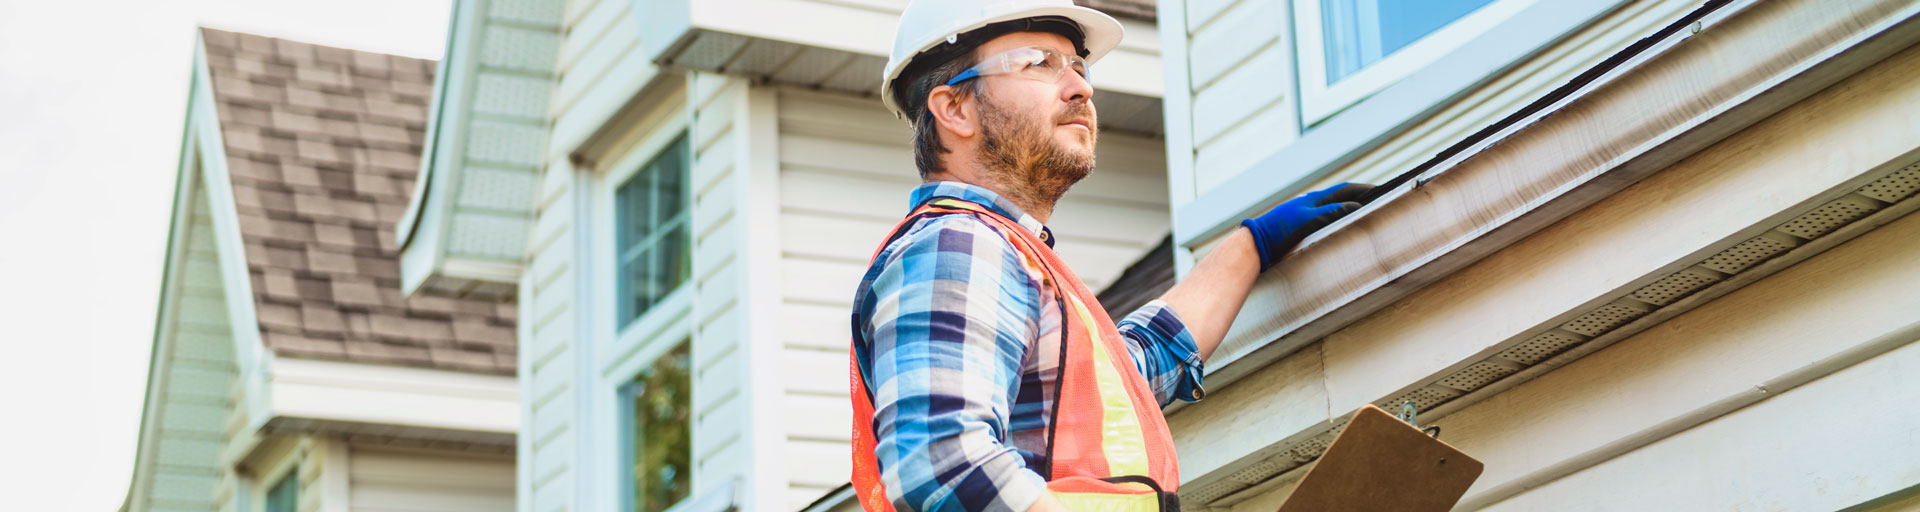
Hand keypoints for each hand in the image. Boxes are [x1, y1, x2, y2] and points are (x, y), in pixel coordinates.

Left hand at [1239, 182, 1374, 270]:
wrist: (1256, 243)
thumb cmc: (1280, 231)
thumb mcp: (1310, 220)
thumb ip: (1333, 213)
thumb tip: (1357, 208)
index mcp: (1315, 199)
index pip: (1345, 189)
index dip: (1364, 189)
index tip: (1381, 190)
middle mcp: (1311, 204)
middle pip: (1341, 198)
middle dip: (1360, 198)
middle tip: (1378, 202)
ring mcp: (1305, 215)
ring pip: (1334, 210)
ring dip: (1349, 210)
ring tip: (1366, 215)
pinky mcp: (1300, 228)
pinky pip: (1326, 221)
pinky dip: (1338, 222)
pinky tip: (1342, 230)